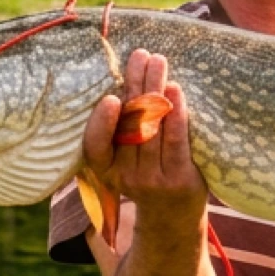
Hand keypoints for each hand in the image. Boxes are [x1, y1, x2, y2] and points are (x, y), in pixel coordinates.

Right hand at [82, 49, 205, 234]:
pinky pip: (175, 140)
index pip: (95, 147)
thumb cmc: (148, 178)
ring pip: (152, 126)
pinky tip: (175, 90)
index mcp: (107, 170)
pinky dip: (175, 113)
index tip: (111, 98)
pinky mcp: (179, 179)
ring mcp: (153, 179)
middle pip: (129, 124)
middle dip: (135, 85)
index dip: (101, 123)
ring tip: (158, 62)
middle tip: (140, 56)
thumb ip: (120, 130)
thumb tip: (126, 76)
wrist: (174, 219)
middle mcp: (126, 176)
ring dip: (155, 88)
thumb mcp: (125, 162)